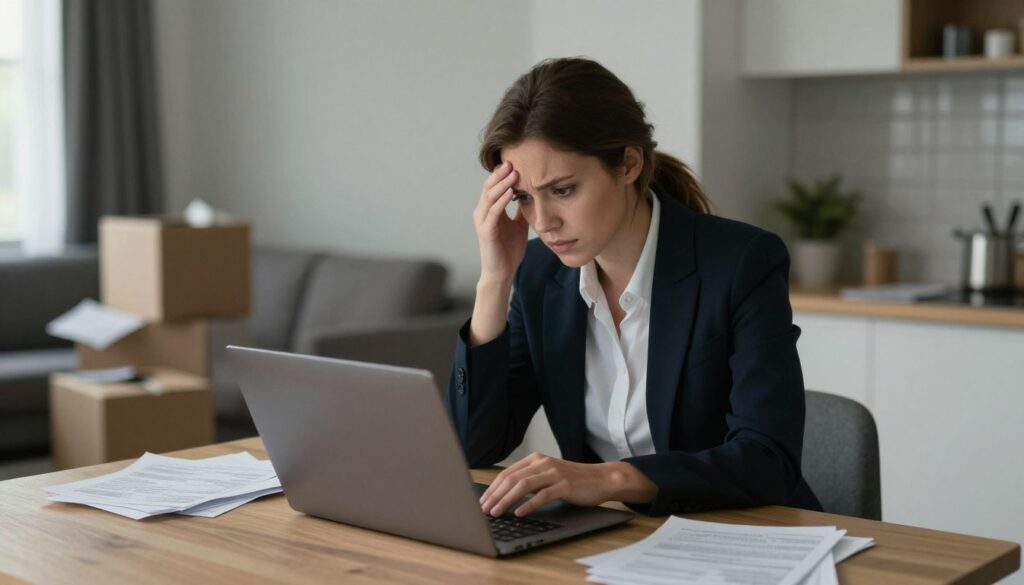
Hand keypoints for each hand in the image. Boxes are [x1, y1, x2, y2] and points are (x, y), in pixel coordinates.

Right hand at [473, 161, 528, 284]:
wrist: (503, 272)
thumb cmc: (509, 250)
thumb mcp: (519, 225)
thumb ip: (521, 210)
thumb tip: (531, 195)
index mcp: (490, 210)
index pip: (493, 187)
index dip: (502, 174)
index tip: (515, 162)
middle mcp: (483, 213)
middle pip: (489, 187)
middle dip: (500, 174)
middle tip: (512, 161)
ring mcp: (482, 222)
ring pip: (489, 197)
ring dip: (501, 184)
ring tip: (513, 173)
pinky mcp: (485, 231)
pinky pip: (493, 212)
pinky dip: (501, 200)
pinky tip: (511, 192)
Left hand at [479, 453, 623, 517]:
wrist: (601, 479)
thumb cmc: (574, 481)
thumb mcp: (548, 475)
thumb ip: (530, 480)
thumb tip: (506, 495)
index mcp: (536, 459)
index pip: (507, 473)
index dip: (493, 488)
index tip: (483, 501)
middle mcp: (543, 463)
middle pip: (512, 478)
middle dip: (495, 495)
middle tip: (484, 509)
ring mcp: (554, 473)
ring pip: (523, 485)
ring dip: (506, 500)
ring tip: (496, 512)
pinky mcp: (564, 485)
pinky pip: (542, 495)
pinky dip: (529, 505)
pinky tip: (520, 513)